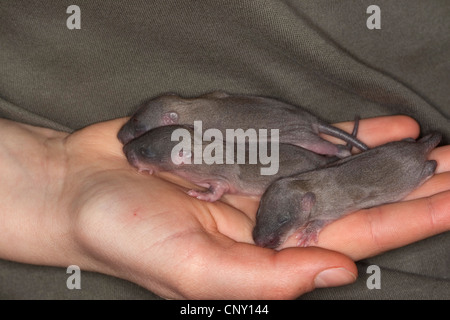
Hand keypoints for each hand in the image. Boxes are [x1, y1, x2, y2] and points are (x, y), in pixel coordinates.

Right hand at [0, 116, 447, 298]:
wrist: (82, 186)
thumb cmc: (124, 234)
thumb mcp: (191, 270)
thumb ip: (267, 277)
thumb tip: (339, 268)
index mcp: (266, 252)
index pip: (355, 234)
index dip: (409, 219)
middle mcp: (271, 216)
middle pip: (358, 200)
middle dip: (412, 187)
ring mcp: (260, 178)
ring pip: (338, 167)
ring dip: (387, 158)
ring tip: (435, 148)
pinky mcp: (243, 148)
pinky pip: (303, 137)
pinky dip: (342, 132)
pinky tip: (381, 127)